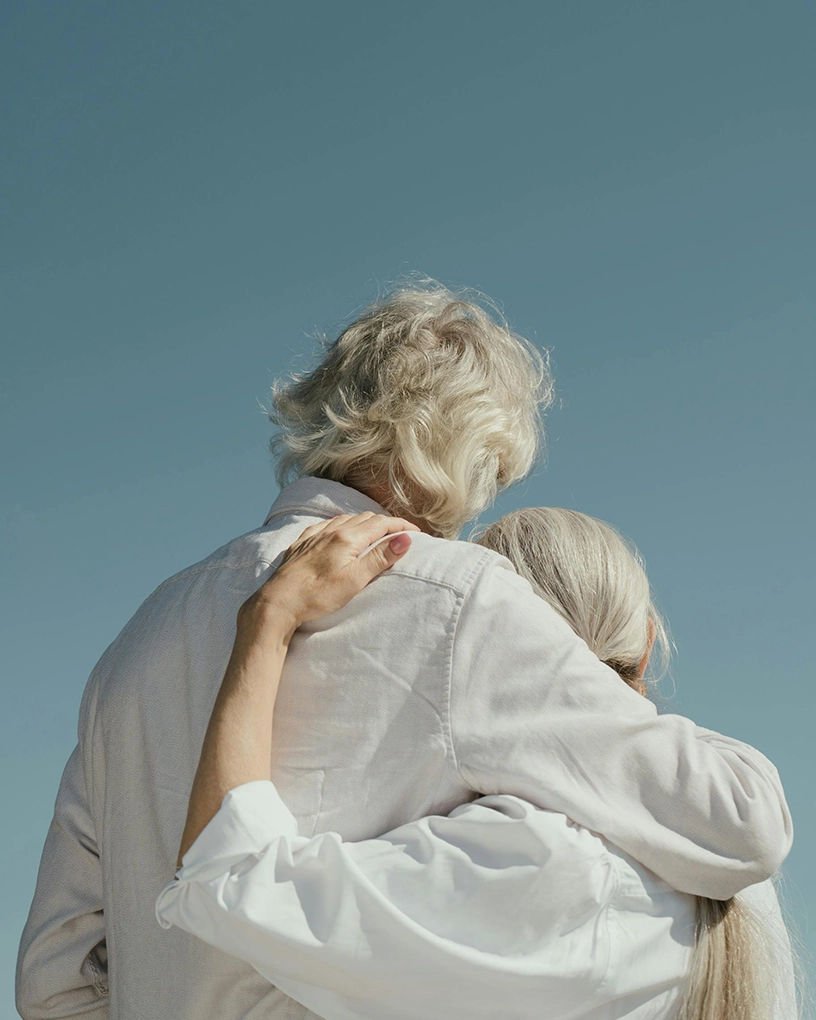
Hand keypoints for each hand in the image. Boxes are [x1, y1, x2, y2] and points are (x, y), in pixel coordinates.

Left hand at [238, 512, 419, 637]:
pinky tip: (337, 531)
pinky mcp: (301, 544)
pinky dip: (340, 525)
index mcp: (347, 538)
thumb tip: (405, 539)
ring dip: (363, 522)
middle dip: (385, 524)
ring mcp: (314, 536)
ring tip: (374, 532)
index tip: (416, 533)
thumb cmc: (317, 594)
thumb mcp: (355, 579)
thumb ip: (380, 557)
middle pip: (365, 519)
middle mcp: (331, 531)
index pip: (382, 524)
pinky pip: (325, 525)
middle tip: (399, 534)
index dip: (401, 526)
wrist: (278, 602)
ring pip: (345, 519)